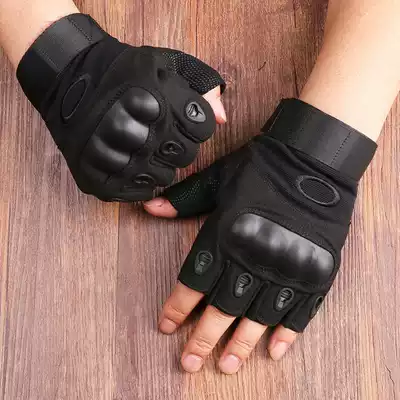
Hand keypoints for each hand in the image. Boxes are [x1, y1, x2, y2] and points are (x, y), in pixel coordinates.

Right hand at [16, 14, 224, 200]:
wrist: (69, 79)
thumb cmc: (124, 74)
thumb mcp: (166, 65)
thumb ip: (200, 87)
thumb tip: (222, 119)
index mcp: (153, 99)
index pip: (202, 129)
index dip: (195, 126)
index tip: (180, 119)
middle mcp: (130, 129)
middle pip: (185, 157)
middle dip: (178, 147)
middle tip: (160, 135)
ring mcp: (110, 155)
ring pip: (162, 178)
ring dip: (159, 165)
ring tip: (142, 147)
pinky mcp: (95, 176)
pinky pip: (136, 193)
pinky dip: (140, 183)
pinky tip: (132, 164)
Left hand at [145, 99, 376, 373]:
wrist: (312, 158)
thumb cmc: (260, 167)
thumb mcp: (217, 178)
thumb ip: (183, 199)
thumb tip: (148, 207)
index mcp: (227, 233)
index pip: (195, 280)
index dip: (178, 306)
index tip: (166, 326)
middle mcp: (255, 255)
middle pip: (224, 306)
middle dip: (204, 338)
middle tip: (190, 364)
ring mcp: (288, 265)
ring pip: (259, 315)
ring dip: (242, 342)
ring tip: (228, 365)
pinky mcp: (317, 268)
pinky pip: (301, 309)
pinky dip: (288, 332)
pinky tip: (276, 350)